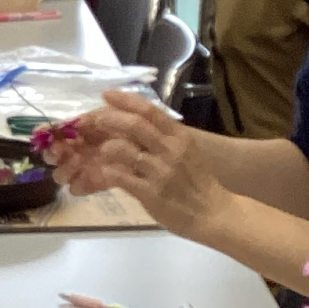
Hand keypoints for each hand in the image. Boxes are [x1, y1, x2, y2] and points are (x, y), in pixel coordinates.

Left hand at [51, 90, 228, 242]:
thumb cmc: (198, 181)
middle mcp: (170, 150)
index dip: (125, 100)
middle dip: (109, 119)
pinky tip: (104, 172)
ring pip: (124, 150)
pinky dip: (108, 172)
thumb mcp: (186, 151)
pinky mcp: (151, 193)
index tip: (106, 94)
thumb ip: (164, 137)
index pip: (150, 110)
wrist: (213, 213)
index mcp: (179, 136)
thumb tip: (136, 123)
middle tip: (94, 120)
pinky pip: (122, 178)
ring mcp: (160, 171)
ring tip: (101, 150)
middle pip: (134, 125)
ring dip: (107, 147)